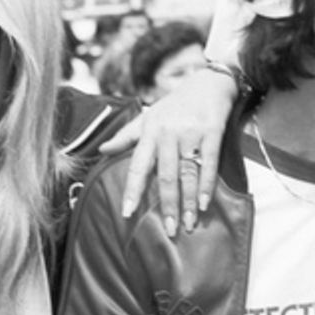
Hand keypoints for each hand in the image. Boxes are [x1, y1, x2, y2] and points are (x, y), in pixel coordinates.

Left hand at [98, 66, 237, 234]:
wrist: (209, 83)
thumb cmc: (176, 104)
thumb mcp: (148, 116)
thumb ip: (126, 136)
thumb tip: (101, 150)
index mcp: (150, 132)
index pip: (138, 166)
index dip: (133, 190)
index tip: (128, 213)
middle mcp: (168, 134)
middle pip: (166, 176)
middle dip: (167, 205)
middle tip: (170, 230)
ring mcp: (191, 133)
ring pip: (188, 174)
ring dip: (188, 202)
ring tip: (189, 224)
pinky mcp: (212, 132)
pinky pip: (209, 164)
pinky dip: (207, 186)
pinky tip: (205, 204)